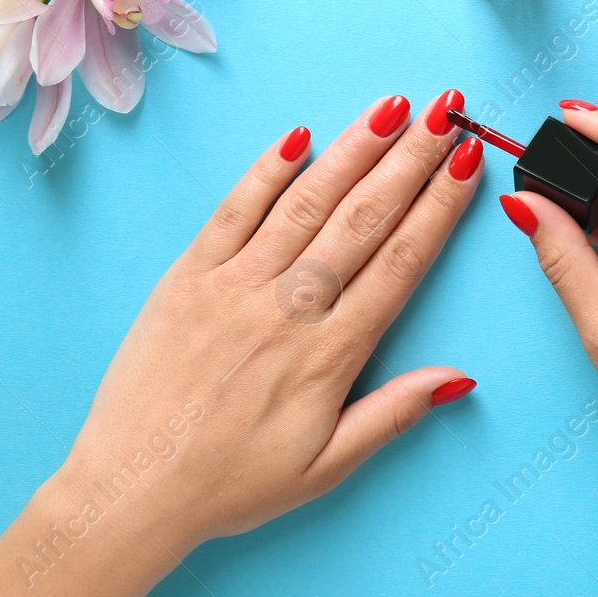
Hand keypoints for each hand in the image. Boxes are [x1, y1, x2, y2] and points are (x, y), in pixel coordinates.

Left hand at [0, 91, 484, 596]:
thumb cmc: (230, 483)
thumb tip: (460, 377)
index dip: (438, 206)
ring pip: (306, 202)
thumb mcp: (326, 467)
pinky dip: (266, 170)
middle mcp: (286, 308)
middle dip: (409, 158)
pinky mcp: (187, 276)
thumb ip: (393, 414)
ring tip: (390, 108)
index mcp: (328, 354)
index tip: (466, 161)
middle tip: (443, 110)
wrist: (131, 488)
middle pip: (362, 218)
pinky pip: (233, 210)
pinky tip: (298, 136)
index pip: (399, 262)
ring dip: (352, 149)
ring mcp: (234, 285)